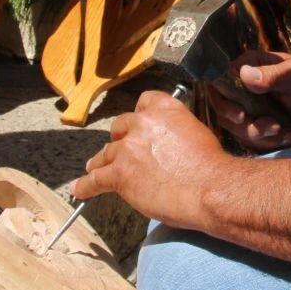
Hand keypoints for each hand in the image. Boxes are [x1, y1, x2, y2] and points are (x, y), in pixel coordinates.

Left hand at [71, 90, 228, 228]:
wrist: (210, 189)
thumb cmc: (211, 167)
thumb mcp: (198, 133)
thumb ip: (177, 132)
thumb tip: (170, 145)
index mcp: (164, 109)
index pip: (143, 101)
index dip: (139, 116)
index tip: (137, 125)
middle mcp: (142, 123)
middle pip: (120, 127)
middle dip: (120, 140)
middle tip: (121, 153)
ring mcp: (128, 148)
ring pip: (106, 153)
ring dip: (101, 162)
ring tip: (94, 168)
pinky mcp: (119, 174)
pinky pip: (96, 179)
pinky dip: (86, 185)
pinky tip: (79, 188)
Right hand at [209, 51, 290, 152]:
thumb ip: (271, 75)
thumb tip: (245, 75)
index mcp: (246, 68)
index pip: (220, 85)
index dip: (224, 103)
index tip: (241, 115)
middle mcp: (241, 90)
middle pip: (225, 114)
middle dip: (248, 126)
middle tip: (273, 126)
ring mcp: (248, 110)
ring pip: (238, 131)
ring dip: (261, 137)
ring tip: (285, 131)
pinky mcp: (256, 127)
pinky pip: (253, 142)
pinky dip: (270, 144)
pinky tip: (289, 137)